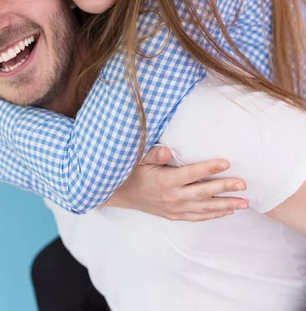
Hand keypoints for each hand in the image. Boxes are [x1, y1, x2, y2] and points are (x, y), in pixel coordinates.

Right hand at [105, 146, 247, 220]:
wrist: (121, 194)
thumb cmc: (133, 172)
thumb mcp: (140, 159)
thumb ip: (154, 154)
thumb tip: (167, 150)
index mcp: (166, 181)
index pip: (192, 173)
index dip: (210, 168)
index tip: (227, 162)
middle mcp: (173, 197)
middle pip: (204, 192)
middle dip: (225, 188)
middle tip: (244, 184)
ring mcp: (175, 209)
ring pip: (205, 208)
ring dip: (226, 205)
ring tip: (245, 202)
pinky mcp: (175, 216)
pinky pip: (198, 217)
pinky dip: (214, 215)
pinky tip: (227, 211)